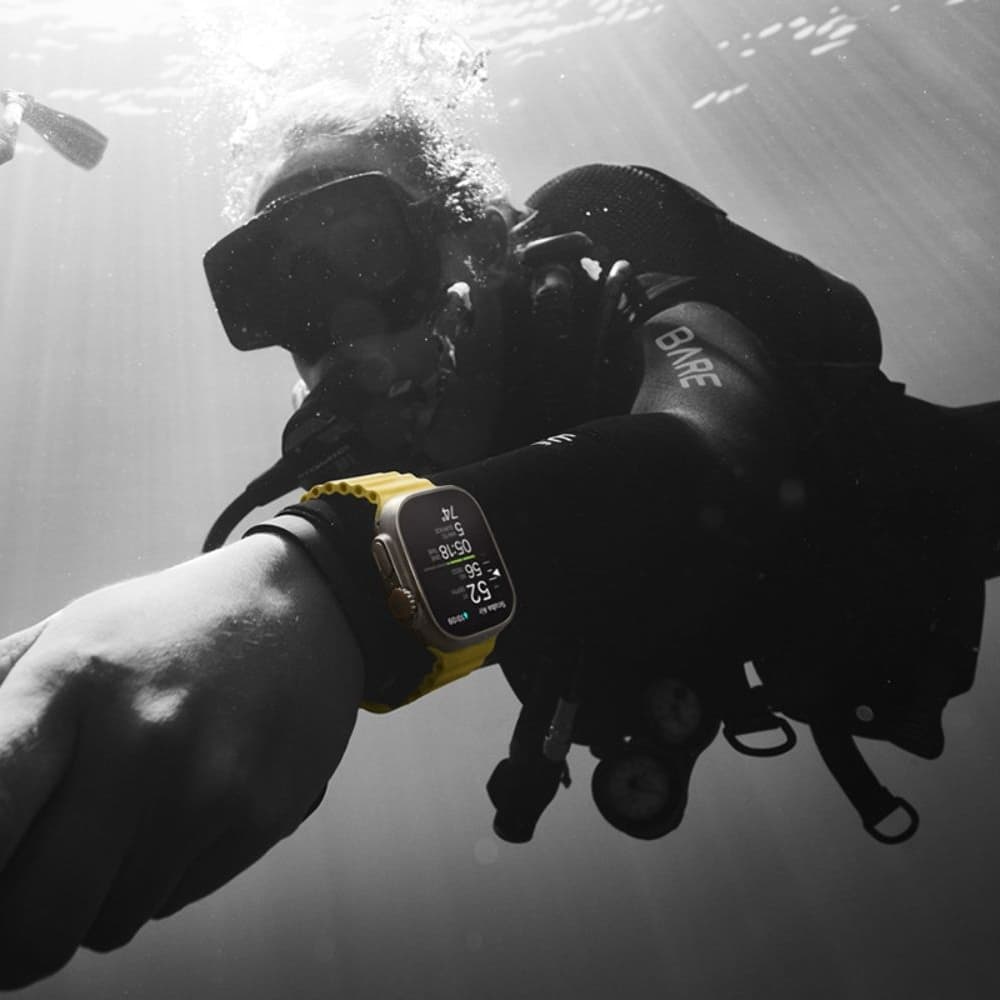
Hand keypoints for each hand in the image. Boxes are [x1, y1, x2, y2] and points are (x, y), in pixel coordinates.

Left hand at [0, 534, 363, 988]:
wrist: (303, 607)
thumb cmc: (166, 627)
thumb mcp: (67, 632)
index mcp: (71, 681)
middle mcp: (141, 738)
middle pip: (34, 920)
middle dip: (10, 942)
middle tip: (17, 911)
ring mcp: (209, 785)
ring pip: (103, 925)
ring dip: (89, 901)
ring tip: (114, 828)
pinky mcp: (260, 816)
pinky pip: (168, 902)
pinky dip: (153, 882)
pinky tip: (175, 815)